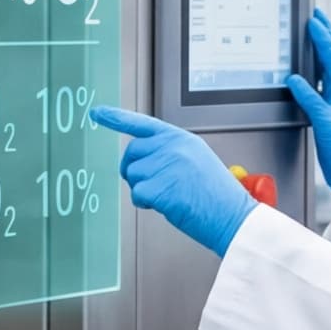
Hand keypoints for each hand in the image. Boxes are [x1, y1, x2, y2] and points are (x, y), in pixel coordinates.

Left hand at [90, 107, 256, 258]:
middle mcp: (172, 147)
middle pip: (132, 153)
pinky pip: (137, 194)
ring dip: (144, 189)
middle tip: (151, 184)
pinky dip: (147, 204)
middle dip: (134, 170)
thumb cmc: (217, 196)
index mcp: (181, 139)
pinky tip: (168, 205)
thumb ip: (170, 153)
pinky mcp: (158, 187)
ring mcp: (165, 166)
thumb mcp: (197, 160)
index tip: (98, 113)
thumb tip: (142, 160)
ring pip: (132, 176)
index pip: (142, 123)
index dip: (116, 118)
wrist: (233, 217)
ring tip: (170, 195)